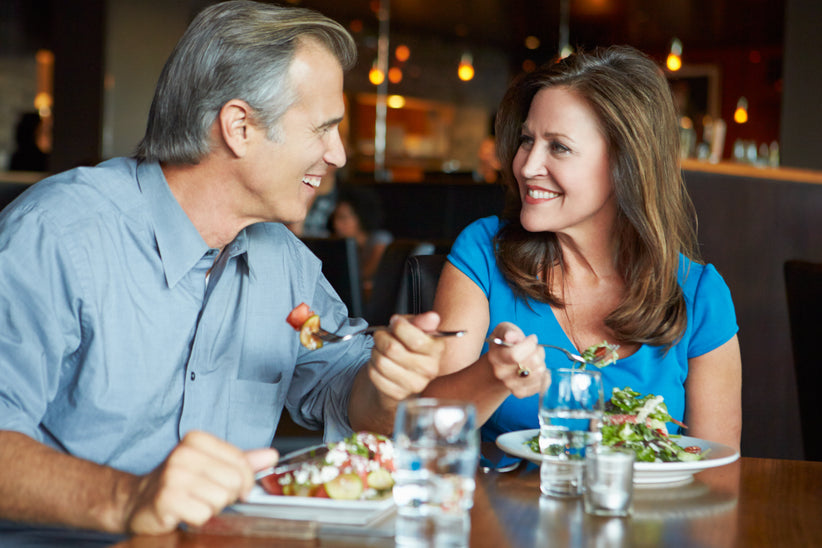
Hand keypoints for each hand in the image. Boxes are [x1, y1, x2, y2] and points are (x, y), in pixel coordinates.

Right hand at [123, 431, 277, 534]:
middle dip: (225, 495)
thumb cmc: (179, 482)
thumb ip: (242, 461)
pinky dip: (198, 518)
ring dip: (211, 508)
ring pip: (220, 499)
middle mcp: (183, 454)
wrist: (138, 501)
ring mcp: (172, 476)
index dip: (244, 480)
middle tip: (206, 495)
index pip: (241, 462)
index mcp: (196, 440)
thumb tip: (272, 456)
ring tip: (194, 502)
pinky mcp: (166, 499)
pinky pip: (203, 515)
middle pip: (233, 481)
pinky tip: (184, 512)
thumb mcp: (211, 464)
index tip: (235, 487)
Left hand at [367, 311, 444, 404]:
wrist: (399, 372)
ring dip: (375, 352)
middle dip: (382, 338)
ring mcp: (415, 384)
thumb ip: (420, 321)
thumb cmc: (406, 346)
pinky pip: (375, 375)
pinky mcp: (399, 395)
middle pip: (393, 349)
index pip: (416, 340)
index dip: (398, 326)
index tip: (395, 322)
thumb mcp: (413, 328)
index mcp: (437, 349)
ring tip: (381, 351)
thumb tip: (431, 318)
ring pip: (381, 361)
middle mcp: (430, 369)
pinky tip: (380, 365)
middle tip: (383, 337)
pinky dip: (372, 366)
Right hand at [485, 322, 545, 397]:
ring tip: (535, 359)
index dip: (530, 344)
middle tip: (534, 349)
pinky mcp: (520, 393)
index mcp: (495, 357)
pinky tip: (537, 369)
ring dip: (542, 363)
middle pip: (531, 363)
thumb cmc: (506, 343)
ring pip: (538, 373)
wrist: (502, 363)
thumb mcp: (504, 330)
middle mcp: (500, 373)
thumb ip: (508, 331)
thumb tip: (510, 336)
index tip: (532, 339)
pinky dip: (544, 376)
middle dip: (538, 352)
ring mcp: (510, 385)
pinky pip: (541, 385)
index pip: (516, 354)